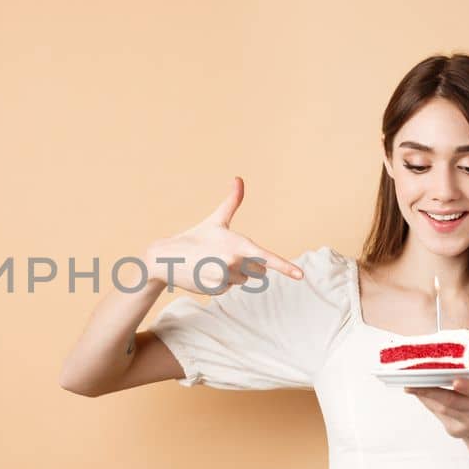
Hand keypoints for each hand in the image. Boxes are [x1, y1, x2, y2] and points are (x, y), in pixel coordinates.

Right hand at [143, 176, 303, 294]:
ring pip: (244, 281)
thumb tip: (239, 179)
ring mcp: (224, 277)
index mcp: (238, 243)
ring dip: (233, 275)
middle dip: (246, 264)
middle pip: (259, 271)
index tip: (300, 275)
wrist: (167, 257)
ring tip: (213, 264)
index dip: (285, 267)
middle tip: (224, 255)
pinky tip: (206, 274)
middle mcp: (233, 261)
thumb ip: (232, 202)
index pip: (266, 258)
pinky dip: (221, 283)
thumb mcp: (216, 220)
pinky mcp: (216, 289)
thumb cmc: (195, 237)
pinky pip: (229, 288)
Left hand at [404, 352, 468, 438]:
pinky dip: (428, 404)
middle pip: (453, 401)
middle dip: (433, 392)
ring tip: (410, 386)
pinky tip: (417, 394)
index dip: (468, 386)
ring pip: (442, 409)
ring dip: (425, 396)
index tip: (456, 382)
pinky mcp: (455, 431)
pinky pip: (439, 416)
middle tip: (413, 384)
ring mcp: (466, 422)